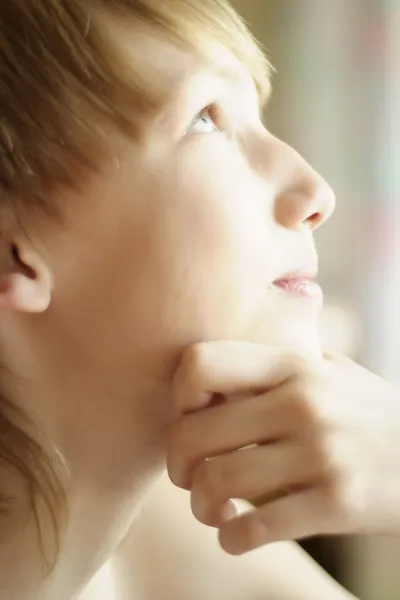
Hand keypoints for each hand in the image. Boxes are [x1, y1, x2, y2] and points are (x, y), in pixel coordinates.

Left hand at [166, 341, 399, 554]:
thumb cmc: (370, 413)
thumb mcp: (332, 371)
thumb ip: (279, 364)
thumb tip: (219, 371)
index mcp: (293, 364)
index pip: (199, 362)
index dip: (179, 396)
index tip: (192, 420)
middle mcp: (301, 402)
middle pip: (192, 433)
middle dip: (177, 465)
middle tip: (188, 477)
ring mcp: (320, 452)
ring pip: (215, 483)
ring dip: (200, 507)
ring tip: (212, 510)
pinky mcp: (337, 503)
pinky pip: (253, 529)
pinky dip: (230, 538)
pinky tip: (236, 534)